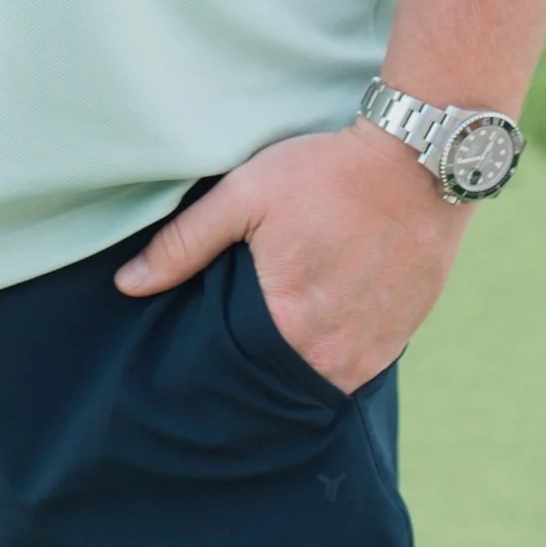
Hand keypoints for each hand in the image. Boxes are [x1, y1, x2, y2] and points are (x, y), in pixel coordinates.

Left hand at [113, 123, 464, 393]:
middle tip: (237, 352)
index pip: (236, 375)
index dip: (217, 370)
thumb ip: (184, 243)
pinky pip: (358, 369)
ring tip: (277, 343)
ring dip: (298, 369)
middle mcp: (330, 352)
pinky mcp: (401, 337)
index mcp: (285, 323)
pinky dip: (336, 358)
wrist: (418, 161)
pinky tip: (320, 331)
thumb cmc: (326, 173)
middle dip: (257, 376)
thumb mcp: (245, 195)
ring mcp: (371, 350)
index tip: (203, 358)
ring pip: (321, 382)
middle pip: (278, 385)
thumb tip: (127, 285)